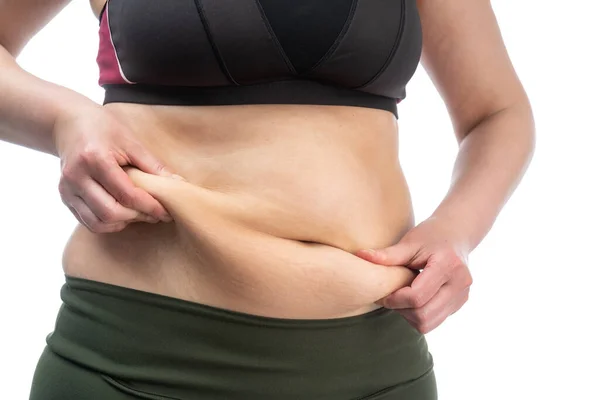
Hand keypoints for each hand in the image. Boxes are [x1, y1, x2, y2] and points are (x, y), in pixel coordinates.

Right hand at [53, 105, 175, 232]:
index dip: (149, 206)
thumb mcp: (131, 142)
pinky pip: (88, 221)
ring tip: (139, 214)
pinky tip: (122, 214)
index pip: (126, 194)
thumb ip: (154, 166)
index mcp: (95, 159)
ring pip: (97, 222)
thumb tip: (179, 184)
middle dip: (137, 217)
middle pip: (111, 212)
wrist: (68, 123)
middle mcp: (77, 176)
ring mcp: (67, 188)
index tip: (166, 211)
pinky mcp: (65, 196)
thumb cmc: (104, 129)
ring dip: (123, 223)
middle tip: (154, 214)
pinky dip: (108, 223)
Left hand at [355, 217, 472, 332]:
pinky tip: (412, 299)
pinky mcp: (461, 302)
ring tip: (401, 298)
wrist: (456, 233)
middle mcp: (460, 283)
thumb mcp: (410, 242)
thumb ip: (387, 255)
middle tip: (389, 297)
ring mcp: (463, 295)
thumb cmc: (431, 235)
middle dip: (401, 310)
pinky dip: (419, 315)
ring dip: (409, 316)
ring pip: (429, 323)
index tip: (383, 293)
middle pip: (423, 315)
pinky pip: (435, 321)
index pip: (417, 296)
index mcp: (448, 266)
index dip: (395, 299)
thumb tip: (360, 256)